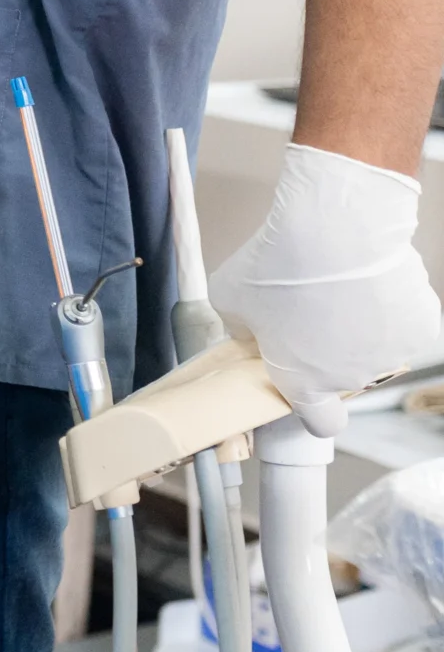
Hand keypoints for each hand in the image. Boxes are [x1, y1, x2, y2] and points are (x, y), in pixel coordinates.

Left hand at [212, 142, 440, 435]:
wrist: (336, 230)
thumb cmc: (279, 263)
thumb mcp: (229, 298)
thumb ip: (239, 326)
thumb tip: (249, 330)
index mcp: (303, 383)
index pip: (320, 422)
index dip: (315, 408)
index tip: (308, 389)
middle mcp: (350, 378)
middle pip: (343, 373)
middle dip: (329, 348)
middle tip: (312, 309)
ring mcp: (391, 354)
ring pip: (377, 344)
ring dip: (363, 324)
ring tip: (341, 285)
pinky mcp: (422, 326)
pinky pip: (405, 318)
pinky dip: (393, 302)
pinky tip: (372, 278)